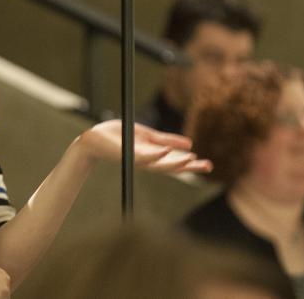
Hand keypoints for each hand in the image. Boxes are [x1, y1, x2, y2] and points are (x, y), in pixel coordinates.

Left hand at [79, 119, 211, 173]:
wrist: (95, 139)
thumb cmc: (118, 137)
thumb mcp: (147, 136)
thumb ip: (166, 139)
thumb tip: (190, 143)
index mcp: (153, 156)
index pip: (175, 162)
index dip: (191, 164)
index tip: (208, 165)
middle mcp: (148, 161)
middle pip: (172, 167)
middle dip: (190, 167)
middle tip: (208, 167)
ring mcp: (138, 159)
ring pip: (161, 164)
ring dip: (177, 162)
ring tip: (193, 159)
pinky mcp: (128, 154)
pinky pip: (145, 156)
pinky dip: (156, 154)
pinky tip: (167, 151)